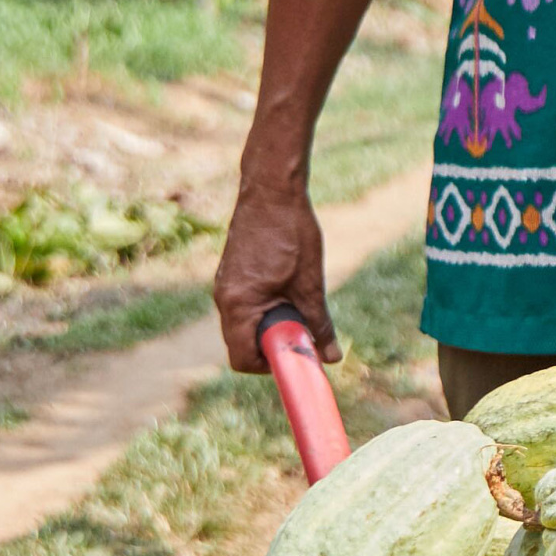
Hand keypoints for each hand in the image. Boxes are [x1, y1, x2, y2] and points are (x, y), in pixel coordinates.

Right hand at [215, 175, 335, 371]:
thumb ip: (319, 324)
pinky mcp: (231, 274)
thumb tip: (331, 357)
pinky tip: (288, 286)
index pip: (242, 359)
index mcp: (238, 305)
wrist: (271, 189)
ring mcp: (224, 285)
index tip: (296, 354)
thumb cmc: (291, 232)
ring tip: (298, 302)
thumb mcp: (311, 284)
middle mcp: (224, 298)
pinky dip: (265, 307)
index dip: (270, 365)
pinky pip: (244, 305)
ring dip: (271, 324)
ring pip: (244, 324)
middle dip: (272, 345)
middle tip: (302, 330)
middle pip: (242, 345)